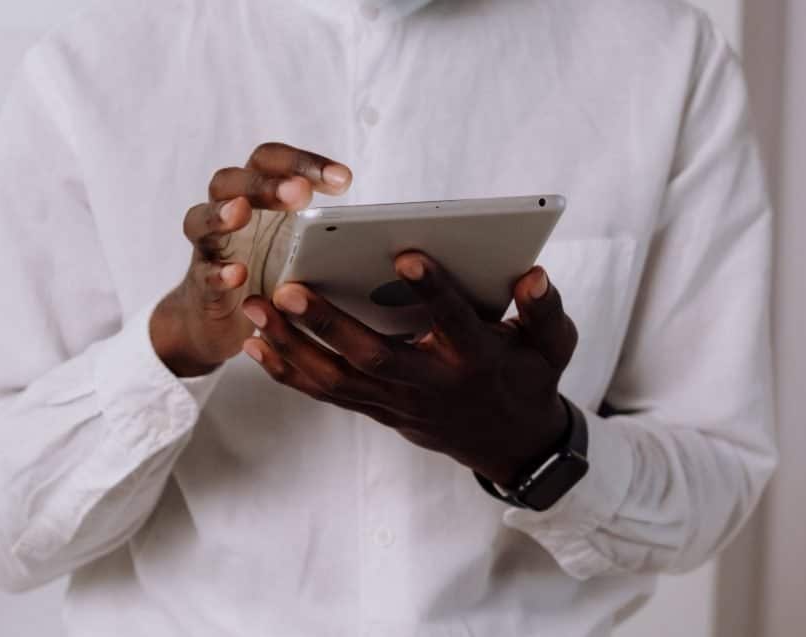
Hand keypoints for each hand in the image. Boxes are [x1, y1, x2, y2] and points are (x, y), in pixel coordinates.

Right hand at [150, 142, 351, 376]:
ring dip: (223, 213)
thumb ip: (329, 232)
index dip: (304, 163)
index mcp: (257, 195)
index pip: (271, 161)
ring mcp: (210, 246)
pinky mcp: (201, 283)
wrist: (220, 320)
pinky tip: (237, 274)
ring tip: (241, 213)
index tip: (344, 180)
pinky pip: (204, 273)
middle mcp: (229, 211)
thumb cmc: (269, 272)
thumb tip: (396, 240)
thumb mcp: (301, 246)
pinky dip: (218, 271)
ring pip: (203, 218)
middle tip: (298, 194)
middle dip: (267, 184)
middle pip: (234, 180)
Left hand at [240, 253, 578, 487]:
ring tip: (254, 307)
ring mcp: (397, 402)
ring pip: (336, 378)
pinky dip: (287, 371)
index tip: (407, 252)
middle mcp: (430, 384)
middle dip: (328, 323)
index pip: (454, 322)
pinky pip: (325, 394)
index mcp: (474, 359)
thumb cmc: (526, 378)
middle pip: (373, 356)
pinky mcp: (376, 410)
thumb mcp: (552, 346)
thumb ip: (545, 309)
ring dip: (291, 345)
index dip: (433, 290)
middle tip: (288, 286)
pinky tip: (254, 343)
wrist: (507, 443)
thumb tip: (532, 273)